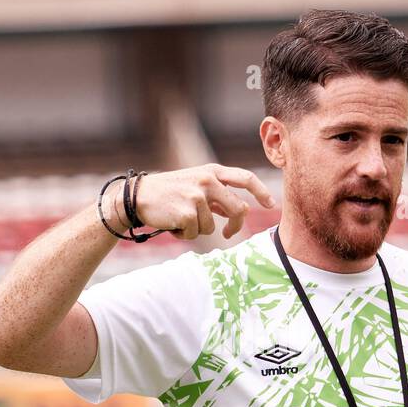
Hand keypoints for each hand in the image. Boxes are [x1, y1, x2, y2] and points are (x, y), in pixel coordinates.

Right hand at [131, 164, 275, 240]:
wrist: (137, 197)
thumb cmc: (168, 193)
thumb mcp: (195, 186)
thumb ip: (218, 196)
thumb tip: (241, 209)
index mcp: (211, 171)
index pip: (245, 178)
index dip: (261, 191)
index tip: (270, 204)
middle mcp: (207, 181)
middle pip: (238, 209)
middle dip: (234, 226)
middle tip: (228, 235)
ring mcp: (198, 196)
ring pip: (212, 226)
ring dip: (196, 229)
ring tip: (179, 219)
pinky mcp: (187, 213)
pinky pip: (195, 234)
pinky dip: (184, 235)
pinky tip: (172, 224)